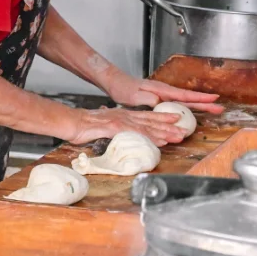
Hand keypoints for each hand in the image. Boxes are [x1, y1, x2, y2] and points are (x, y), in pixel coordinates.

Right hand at [67, 106, 189, 146]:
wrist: (72, 122)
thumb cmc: (83, 127)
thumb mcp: (103, 127)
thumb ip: (114, 130)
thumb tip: (119, 136)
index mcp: (123, 115)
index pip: (146, 117)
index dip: (162, 118)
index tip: (175, 119)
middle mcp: (125, 116)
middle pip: (152, 121)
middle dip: (169, 125)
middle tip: (184, 129)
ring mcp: (122, 120)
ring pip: (149, 127)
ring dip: (166, 132)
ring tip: (179, 136)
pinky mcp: (117, 127)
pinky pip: (138, 133)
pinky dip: (151, 137)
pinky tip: (161, 140)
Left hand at [104, 74, 223, 113]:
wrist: (116, 83)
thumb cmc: (124, 88)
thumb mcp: (134, 95)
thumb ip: (148, 98)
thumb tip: (160, 103)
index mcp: (162, 91)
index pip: (184, 95)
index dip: (199, 98)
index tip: (214, 98)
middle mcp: (165, 92)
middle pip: (189, 99)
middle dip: (205, 103)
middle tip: (220, 108)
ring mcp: (163, 96)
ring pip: (185, 102)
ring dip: (199, 105)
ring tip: (212, 109)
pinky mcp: (160, 100)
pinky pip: (177, 105)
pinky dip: (188, 108)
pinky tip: (192, 112)